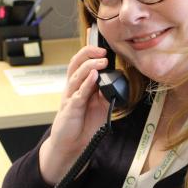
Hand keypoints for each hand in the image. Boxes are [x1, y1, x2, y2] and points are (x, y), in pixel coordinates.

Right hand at [39, 42, 110, 184]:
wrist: (72, 145)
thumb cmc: (84, 124)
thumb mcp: (100, 106)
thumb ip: (106, 93)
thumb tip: (117, 81)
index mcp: (79, 84)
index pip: (82, 62)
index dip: (89, 50)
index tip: (100, 43)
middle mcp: (72, 88)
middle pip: (76, 63)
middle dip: (88, 53)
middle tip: (103, 50)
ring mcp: (70, 97)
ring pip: (77, 76)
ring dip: (90, 66)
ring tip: (102, 60)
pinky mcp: (70, 109)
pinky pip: (79, 94)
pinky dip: (86, 84)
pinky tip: (94, 77)